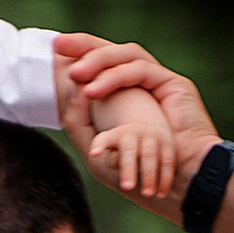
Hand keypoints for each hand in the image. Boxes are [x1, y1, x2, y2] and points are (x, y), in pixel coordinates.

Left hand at [55, 35, 218, 222]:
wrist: (180, 186)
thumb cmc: (142, 177)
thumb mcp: (99, 152)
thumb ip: (81, 124)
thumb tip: (69, 92)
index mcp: (127, 95)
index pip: (102, 65)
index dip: (79, 53)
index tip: (53, 50)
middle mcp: (144, 83)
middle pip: (113, 51)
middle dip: (84, 46)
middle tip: (59, 46)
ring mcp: (159, 81)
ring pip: (126, 55)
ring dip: (98, 61)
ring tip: (76, 75)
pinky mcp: (174, 84)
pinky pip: (141, 70)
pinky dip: (116, 76)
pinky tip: (94, 90)